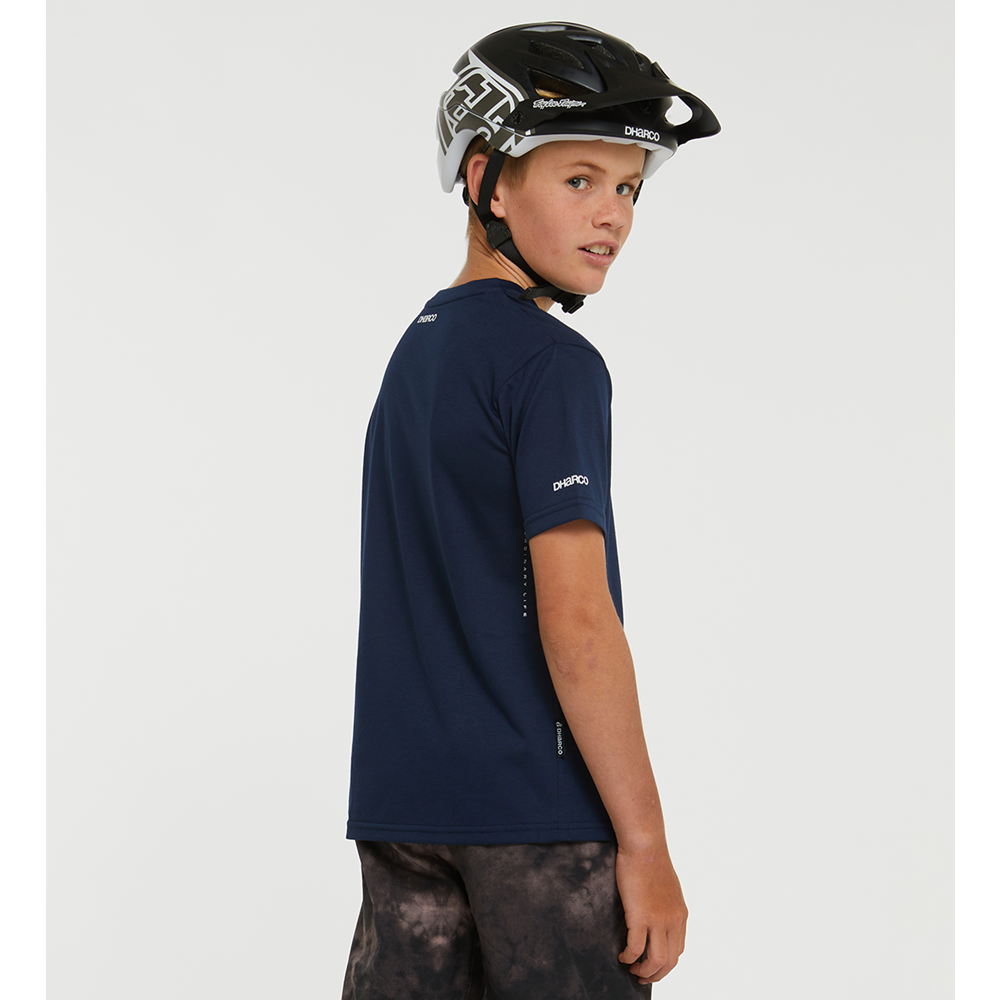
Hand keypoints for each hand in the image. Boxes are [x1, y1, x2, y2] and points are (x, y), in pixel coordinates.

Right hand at [616, 842, 687, 984]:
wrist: (645, 846)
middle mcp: (673, 921)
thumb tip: (657, 914)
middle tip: (642, 977)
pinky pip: (636, 948)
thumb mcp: (668, 887)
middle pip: (670, 961)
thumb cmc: (651, 860)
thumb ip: (666, 905)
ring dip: (644, 971)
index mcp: (680, 914)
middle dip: (656, 974)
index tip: (653, 964)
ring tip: (632, 969)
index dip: (665, 962)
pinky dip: (629, 957)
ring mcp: (658, 920)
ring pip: (656, 960)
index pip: (678, 949)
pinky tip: (622, 956)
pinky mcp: (640, 916)